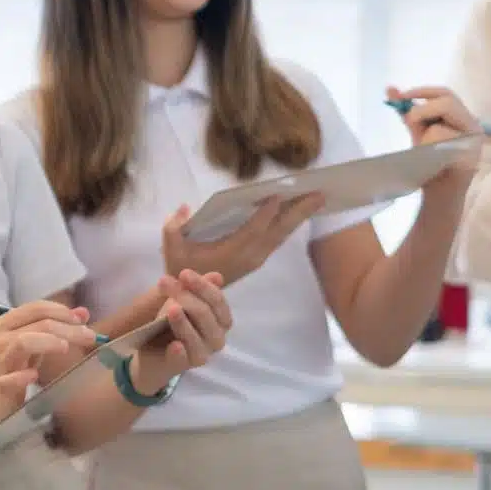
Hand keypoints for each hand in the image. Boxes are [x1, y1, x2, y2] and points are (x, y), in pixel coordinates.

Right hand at [0, 300, 100, 431]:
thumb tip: (82, 313)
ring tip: (65, 348)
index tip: (83, 320)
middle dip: (67, 328)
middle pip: (37, 323)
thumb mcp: (33, 345)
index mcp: (6, 322)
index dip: (62, 311)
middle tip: (90, 337)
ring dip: (48, 342)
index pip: (36, 308)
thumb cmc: (10, 368)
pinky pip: (8, 378)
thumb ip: (54, 329)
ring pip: (24, 342)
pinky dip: (22, 376)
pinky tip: (33, 377)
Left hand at [129, 270, 232, 393]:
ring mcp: (201, 354)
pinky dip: (180, 352)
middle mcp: (216, 338)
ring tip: (171, 309)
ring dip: (183, 322)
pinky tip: (175, 345)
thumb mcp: (179, 300)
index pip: (217, 301)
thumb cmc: (170, 322)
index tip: (183, 273)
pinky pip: (184, 359)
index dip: (202, 286)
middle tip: (164, 282)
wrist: (150, 350)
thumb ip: (195, 289)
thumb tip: (216, 276)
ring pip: (196, 337)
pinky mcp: (183, 367)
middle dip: (185, 296)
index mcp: (220, 320)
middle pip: (205, 314)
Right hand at [162, 194, 324, 285]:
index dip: (266, 213)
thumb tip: (184, 207)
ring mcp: (256, 259)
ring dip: (300, 217)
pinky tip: (300, 213)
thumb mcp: (171, 247)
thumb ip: (174, 226)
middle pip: (278, 232)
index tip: (279, 194)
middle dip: (298, 212)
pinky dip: (291, 224)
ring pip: (281, 235)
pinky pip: (278, 239)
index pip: (253, 230)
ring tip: (318, 199)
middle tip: (319, 194)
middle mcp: (249, 256)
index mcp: (230, 252)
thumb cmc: (182, 268)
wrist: (193, 295)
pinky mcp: (258, 258)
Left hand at [387, 85, 482, 190]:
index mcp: (461, 117)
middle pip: (447, 102)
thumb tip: (390, 89)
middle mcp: (473, 125)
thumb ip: (408, 111)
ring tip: (424, 149)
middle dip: (422, 110)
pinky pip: (440, 147)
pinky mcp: (468, 158)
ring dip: (424, 136)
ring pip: (440, 126)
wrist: (439, 192)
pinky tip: (431, 160)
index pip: (445, 93)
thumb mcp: (419, 132)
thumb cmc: (430, 161)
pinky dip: (428, 150)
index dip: (422, 91)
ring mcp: (473, 141)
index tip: (401, 96)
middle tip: (409, 121)